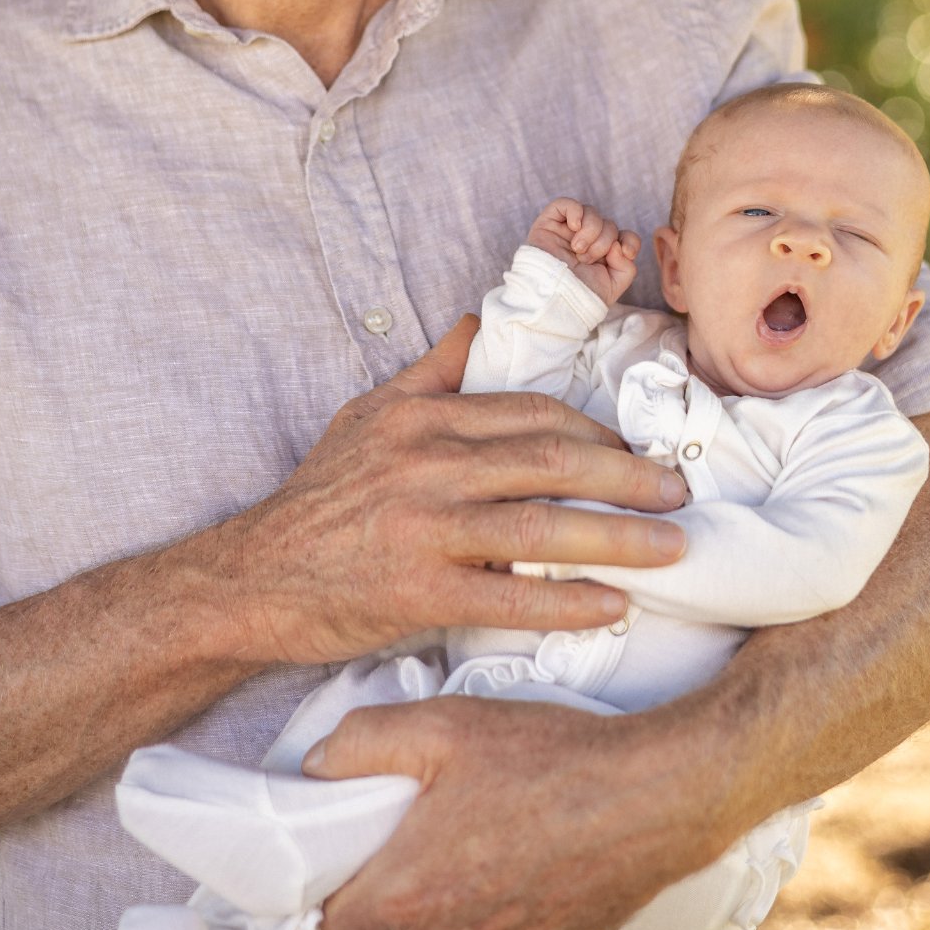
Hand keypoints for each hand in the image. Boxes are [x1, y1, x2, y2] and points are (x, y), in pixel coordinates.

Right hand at [235, 319, 686, 667]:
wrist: (251, 577)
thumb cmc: (318, 498)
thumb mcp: (367, 415)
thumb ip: (431, 372)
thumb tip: (476, 323)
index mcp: (423, 417)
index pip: (531, 414)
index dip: (595, 432)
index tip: (637, 451)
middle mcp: (427, 463)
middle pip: (550, 461)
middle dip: (626, 476)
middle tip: (678, 493)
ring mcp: (424, 528)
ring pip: (541, 526)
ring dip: (618, 537)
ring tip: (672, 548)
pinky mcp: (418, 592)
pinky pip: (510, 598)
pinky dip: (567, 602)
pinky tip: (612, 605)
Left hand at [305, 696, 713, 929]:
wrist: (653, 796)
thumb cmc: (548, 757)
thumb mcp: (442, 724)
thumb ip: (361, 743)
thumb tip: (317, 767)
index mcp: (408, 891)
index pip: (332, 921)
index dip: (336, 882)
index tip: (355, 846)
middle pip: (393, 924)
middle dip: (402, 878)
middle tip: (434, 818)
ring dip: (453, 896)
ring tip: (490, 829)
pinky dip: (500, 910)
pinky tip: (527, 857)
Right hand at [527, 199, 641, 305]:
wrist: (553, 298)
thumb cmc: (580, 295)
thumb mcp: (613, 286)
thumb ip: (626, 266)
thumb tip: (618, 245)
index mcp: (602, 254)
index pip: (624, 236)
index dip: (630, 240)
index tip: (627, 253)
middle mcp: (587, 240)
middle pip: (609, 224)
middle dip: (603, 242)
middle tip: (586, 260)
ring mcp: (567, 231)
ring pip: (591, 212)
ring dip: (590, 231)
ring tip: (577, 250)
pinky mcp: (549, 223)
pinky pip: (565, 204)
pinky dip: (575, 211)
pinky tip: (574, 227)